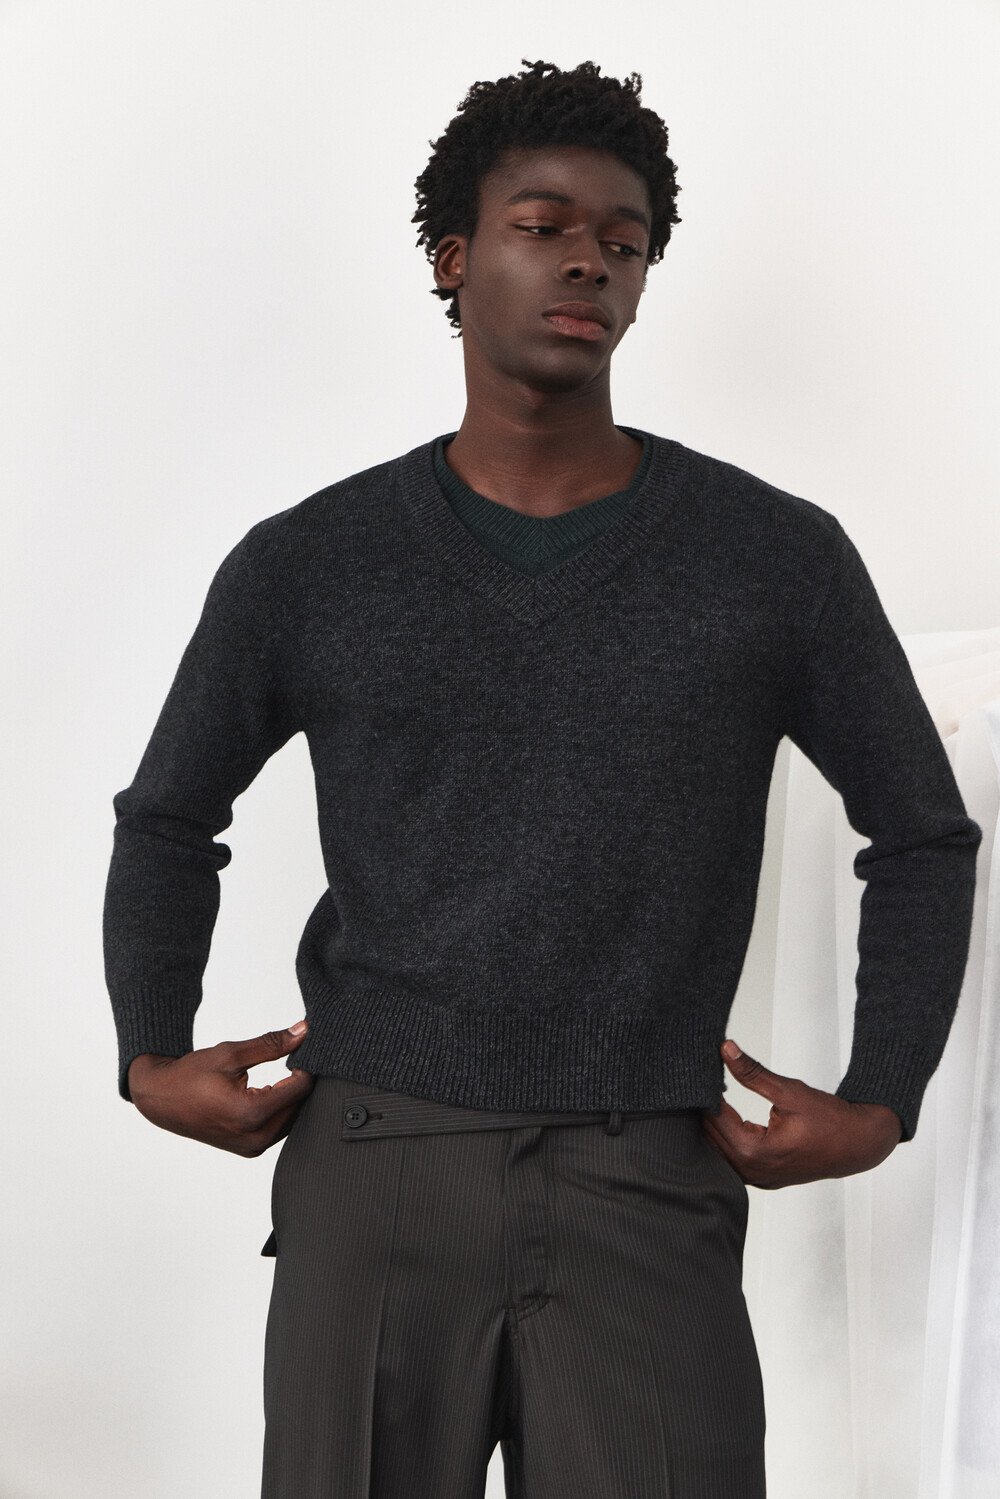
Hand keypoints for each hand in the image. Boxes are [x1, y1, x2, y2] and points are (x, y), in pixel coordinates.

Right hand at [127, 1022, 314, 1156]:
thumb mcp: (231, 1053)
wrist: (160, 1099)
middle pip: (299, 1106)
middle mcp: (255, 1137)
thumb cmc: (190, 1075)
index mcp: (251, 1114)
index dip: (306, 1066)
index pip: (300, 1088)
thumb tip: (303, 1031)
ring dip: (292, 1096)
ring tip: (285, 1073)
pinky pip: (278, 1128)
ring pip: (292, 1119)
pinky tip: (273, 1091)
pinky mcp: (249, 1150)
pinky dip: (281, 1110)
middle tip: (297, 1059)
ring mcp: (252, 1147)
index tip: (302, 1049)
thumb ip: (271, 1044)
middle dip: (301, 1081)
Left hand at [700, 1039, 902, 1188]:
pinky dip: (727, 1138)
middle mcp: (753, 1171)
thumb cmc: (831, 1120)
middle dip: (705, 1109)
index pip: (714, 1120)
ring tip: (710, 1096)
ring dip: (714, 1125)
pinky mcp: (764, 1178)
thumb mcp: (789, 1091)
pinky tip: (724, 1117)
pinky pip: (734, 1159)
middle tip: (700, 1081)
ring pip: (720, 1151)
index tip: (699, 1073)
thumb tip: (726, 1049)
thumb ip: (752, 1073)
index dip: (705, 1094)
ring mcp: (759, 1179)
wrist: (860, 1144)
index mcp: (755, 1152)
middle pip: (711, 1138)